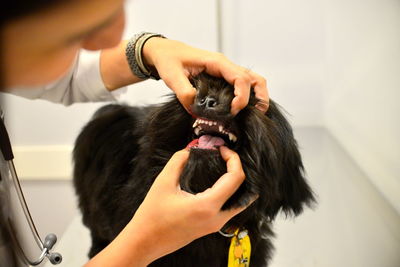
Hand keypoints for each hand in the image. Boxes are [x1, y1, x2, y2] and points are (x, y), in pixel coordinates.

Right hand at [128, 146, 254, 264]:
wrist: (145, 242)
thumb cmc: (152, 216)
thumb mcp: (163, 182)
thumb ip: (178, 161)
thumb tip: (191, 149)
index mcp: (207, 206)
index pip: (235, 179)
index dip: (233, 159)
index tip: (222, 150)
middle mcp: (217, 218)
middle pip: (244, 191)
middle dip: (237, 169)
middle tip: (224, 157)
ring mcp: (216, 225)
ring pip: (241, 202)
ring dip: (236, 182)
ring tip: (223, 167)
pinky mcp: (211, 228)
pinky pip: (231, 209)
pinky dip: (231, 193)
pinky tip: (219, 182)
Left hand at [142, 38, 268, 114]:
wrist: (166, 52)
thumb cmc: (169, 60)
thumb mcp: (172, 76)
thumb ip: (184, 92)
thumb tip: (196, 109)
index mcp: (217, 63)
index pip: (240, 78)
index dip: (242, 96)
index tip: (234, 111)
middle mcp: (225, 66)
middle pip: (254, 79)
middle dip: (259, 97)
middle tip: (257, 115)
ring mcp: (226, 72)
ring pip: (252, 81)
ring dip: (257, 96)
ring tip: (255, 114)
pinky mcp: (223, 78)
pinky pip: (242, 85)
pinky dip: (248, 96)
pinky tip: (241, 110)